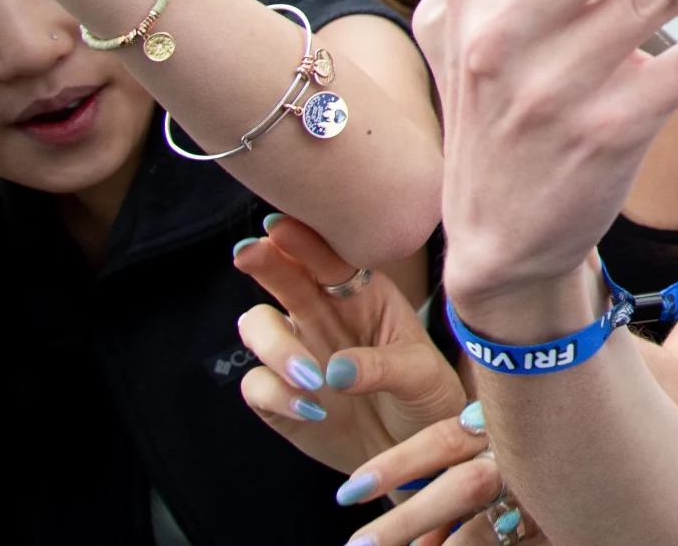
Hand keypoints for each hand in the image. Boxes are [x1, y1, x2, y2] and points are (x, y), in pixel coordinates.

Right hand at [235, 216, 464, 475]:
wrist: (415, 449)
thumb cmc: (427, 397)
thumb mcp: (422, 377)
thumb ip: (384, 365)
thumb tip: (334, 370)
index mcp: (365, 295)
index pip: (332, 258)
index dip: (305, 240)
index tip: (282, 226)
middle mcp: (324, 315)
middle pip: (283, 277)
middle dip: (265, 262)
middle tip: (250, 255)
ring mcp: (298, 352)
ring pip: (259, 325)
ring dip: (275, 345)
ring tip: (312, 377)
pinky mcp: (280, 396)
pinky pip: (256, 384)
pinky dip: (276, 393)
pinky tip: (312, 410)